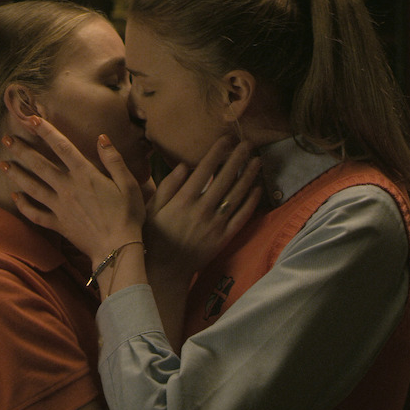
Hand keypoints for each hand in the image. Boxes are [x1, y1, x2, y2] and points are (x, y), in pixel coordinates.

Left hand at [2, 115, 145, 263]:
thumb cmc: (128, 216)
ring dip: (16, 175)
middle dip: (21, 151)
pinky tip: (15, 197)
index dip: (46, 131)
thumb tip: (102, 138)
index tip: (31, 119)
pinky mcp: (57, 224)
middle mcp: (67, 188)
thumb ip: (114, 160)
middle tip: (6, 140)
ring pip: (32, 187)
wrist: (117, 249)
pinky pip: (35, 214)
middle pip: (39, 165)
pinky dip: (23, 205)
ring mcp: (59, 207)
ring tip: (3, 165)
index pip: (62, 147)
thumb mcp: (129, 184)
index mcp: (85, 175)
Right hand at [145, 136, 262, 284]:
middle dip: (238, 158)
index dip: (217, 153)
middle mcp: (202, 209)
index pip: (204, 170)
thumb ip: (167, 186)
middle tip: (248, 143)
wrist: (165, 270)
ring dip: (249, 176)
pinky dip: (251, 202)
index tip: (226, 139)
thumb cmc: (154, 237)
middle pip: (225, 179)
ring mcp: (216, 224)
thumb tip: (184, 166)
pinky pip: (241, 217)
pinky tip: (258, 188)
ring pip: (237, 195)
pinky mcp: (224, 237)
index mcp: (184, 200)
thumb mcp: (152, 209)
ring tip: (258, 160)